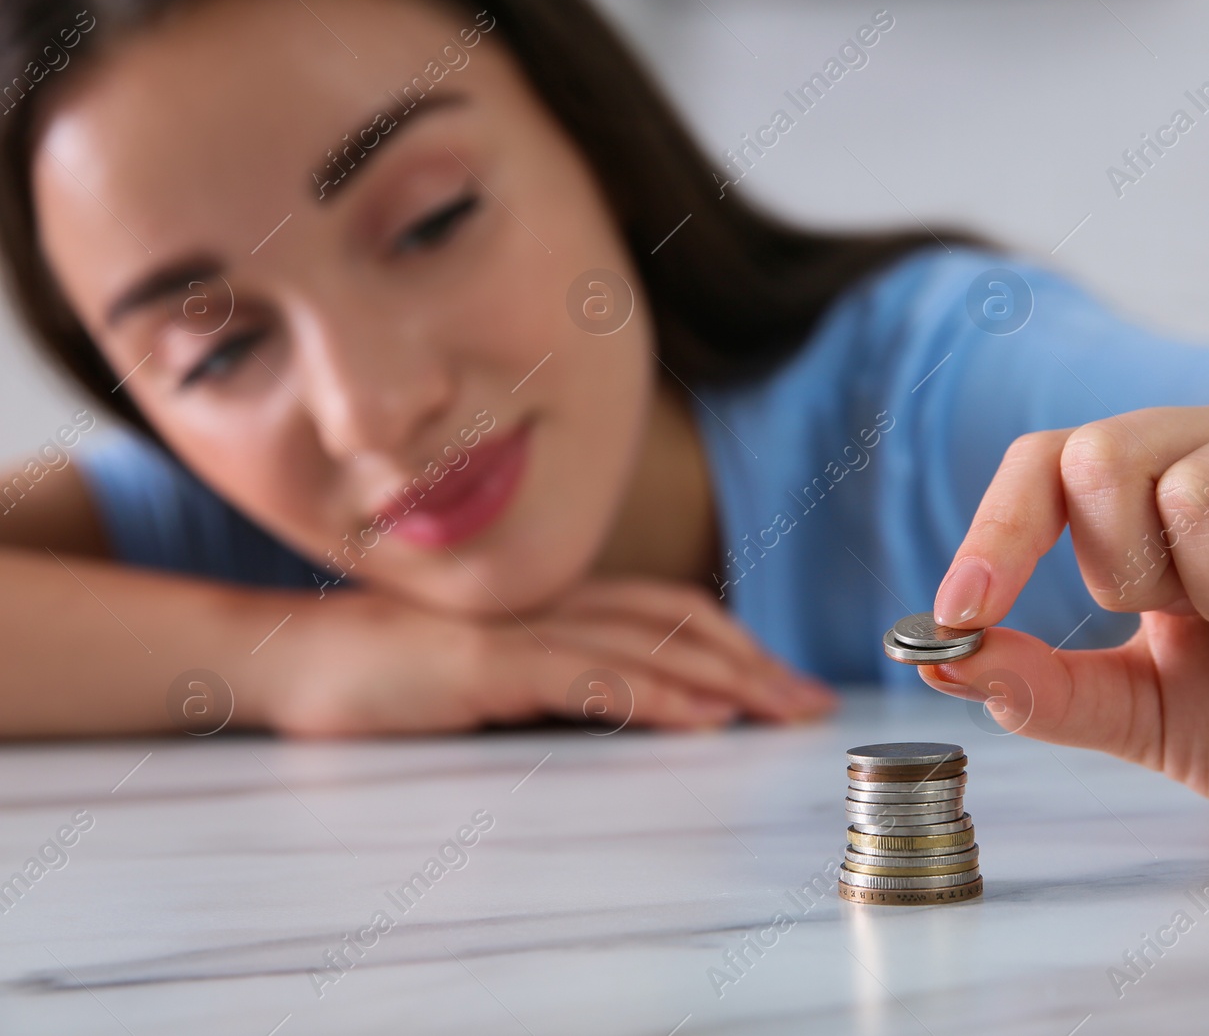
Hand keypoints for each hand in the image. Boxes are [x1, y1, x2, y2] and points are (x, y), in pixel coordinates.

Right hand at [266, 575, 836, 735]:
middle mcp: (549, 603)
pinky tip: (699, 716)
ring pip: (646, 643)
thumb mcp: (490, 672)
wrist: (286, 658)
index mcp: (555, 602)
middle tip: (810, 702)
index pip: (667, 612)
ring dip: (725, 677)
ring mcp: (519, 629)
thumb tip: (627, 702)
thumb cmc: (386, 672)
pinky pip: (586, 677)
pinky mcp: (485, 662)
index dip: (734, 641)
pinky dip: (652, 694)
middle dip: (753, 661)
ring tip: (781, 710)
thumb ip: (554, 675)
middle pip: (677, 621)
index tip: (785, 682)